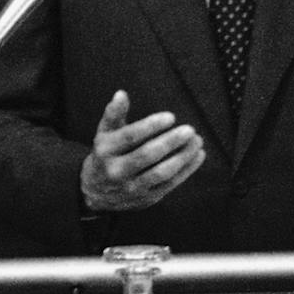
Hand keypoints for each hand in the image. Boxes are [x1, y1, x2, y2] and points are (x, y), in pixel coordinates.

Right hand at [79, 90, 204, 213]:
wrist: (96, 193)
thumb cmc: (105, 154)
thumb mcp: (104, 133)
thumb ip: (114, 113)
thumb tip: (122, 94)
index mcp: (105, 151)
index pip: (130, 137)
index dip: (151, 126)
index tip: (171, 117)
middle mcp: (116, 171)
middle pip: (146, 156)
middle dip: (170, 142)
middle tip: (189, 129)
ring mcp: (131, 188)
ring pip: (161, 173)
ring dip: (182, 157)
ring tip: (197, 141)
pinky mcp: (146, 199)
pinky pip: (169, 184)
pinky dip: (186, 170)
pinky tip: (198, 156)